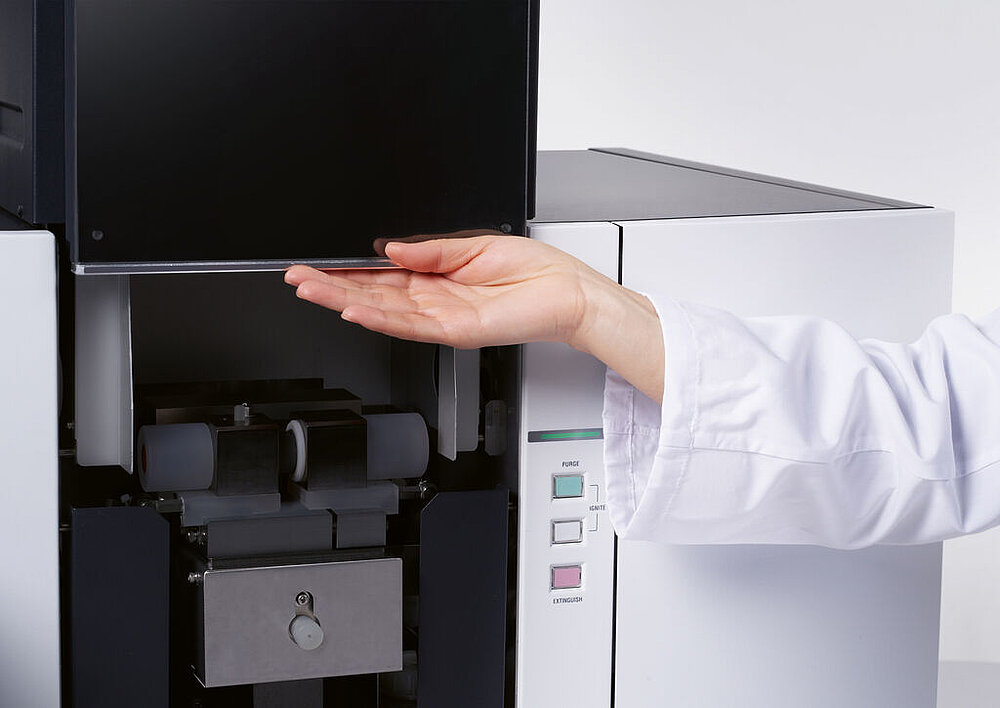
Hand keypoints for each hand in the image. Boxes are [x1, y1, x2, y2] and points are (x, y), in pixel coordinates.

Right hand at [285, 235, 664, 401]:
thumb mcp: (472, 246)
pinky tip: (354, 309)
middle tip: (296, 278)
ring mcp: (441, 317)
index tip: (317, 262)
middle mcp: (433, 299)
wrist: (567, 291)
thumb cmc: (532, 269)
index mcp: (435, 277)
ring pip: (383, 311)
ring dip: (344, 301)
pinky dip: (380, 317)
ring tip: (311, 290)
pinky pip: (410, 325)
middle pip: (373, 294)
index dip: (346, 269)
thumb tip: (391, 247)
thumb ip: (428, 249)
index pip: (381, 274)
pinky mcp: (455, 330)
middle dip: (332, 286)